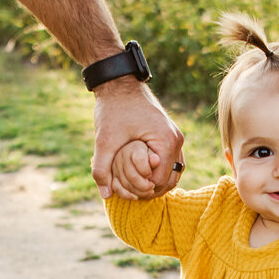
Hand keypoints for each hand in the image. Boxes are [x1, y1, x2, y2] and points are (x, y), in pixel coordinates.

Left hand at [91, 77, 183, 199]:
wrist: (119, 83)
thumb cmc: (113, 109)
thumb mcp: (104, 140)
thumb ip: (102, 169)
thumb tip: (105, 195)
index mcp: (166, 142)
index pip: (159, 181)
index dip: (142, 190)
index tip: (124, 190)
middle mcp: (176, 140)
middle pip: (170, 179)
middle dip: (150, 188)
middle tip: (129, 191)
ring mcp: (175, 137)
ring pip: (173, 172)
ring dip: (156, 181)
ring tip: (135, 183)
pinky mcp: (170, 135)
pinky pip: (170, 162)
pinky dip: (158, 170)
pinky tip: (140, 172)